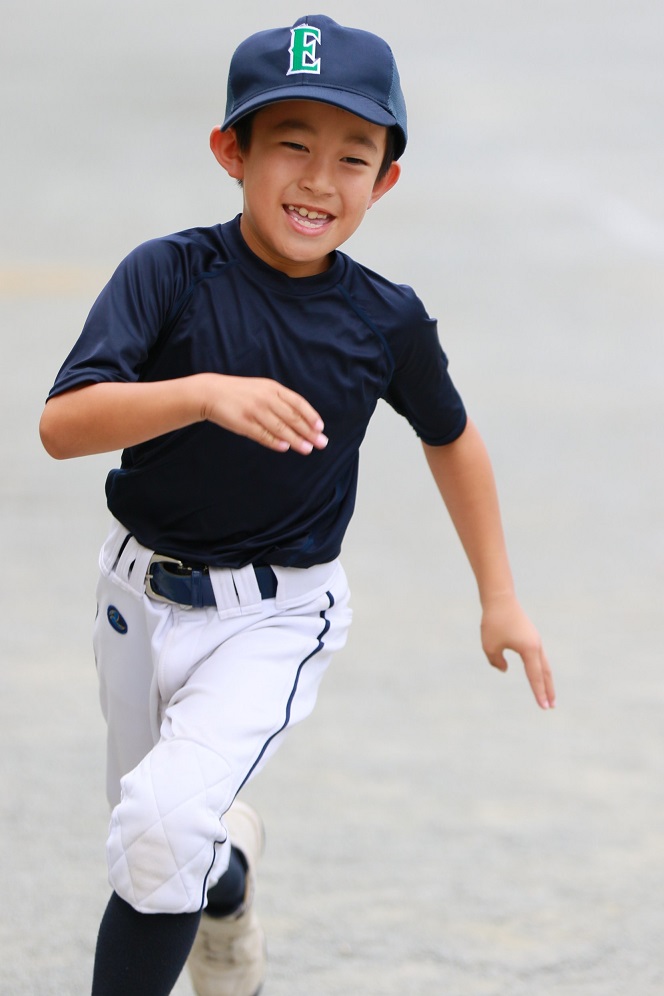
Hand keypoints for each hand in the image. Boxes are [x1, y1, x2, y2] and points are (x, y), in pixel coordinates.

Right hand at [200, 374, 327, 454]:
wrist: (211, 392)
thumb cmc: (241, 393)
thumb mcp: (263, 389)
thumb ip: (281, 401)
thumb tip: (302, 419)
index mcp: (273, 388)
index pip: (298, 402)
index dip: (311, 415)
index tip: (320, 427)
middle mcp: (265, 398)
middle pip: (292, 417)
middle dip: (309, 431)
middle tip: (321, 443)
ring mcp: (254, 410)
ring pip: (280, 427)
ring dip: (296, 439)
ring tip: (308, 449)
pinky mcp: (243, 423)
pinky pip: (262, 434)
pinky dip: (274, 441)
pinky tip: (285, 448)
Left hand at [480, 593, 554, 709]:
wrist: (500, 599)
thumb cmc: (494, 622)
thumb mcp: (490, 646)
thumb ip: (497, 662)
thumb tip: (504, 669)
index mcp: (529, 650)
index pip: (535, 677)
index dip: (539, 693)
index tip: (544, 707)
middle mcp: (536, 646)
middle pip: (545, 673)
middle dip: (548, 690)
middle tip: (551, 706)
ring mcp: (535, 640)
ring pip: (543, 665)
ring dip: (545, 680)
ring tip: (548, 693)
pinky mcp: (530, 636)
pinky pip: (537, 657)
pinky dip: (539, 668)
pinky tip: (536, 673)